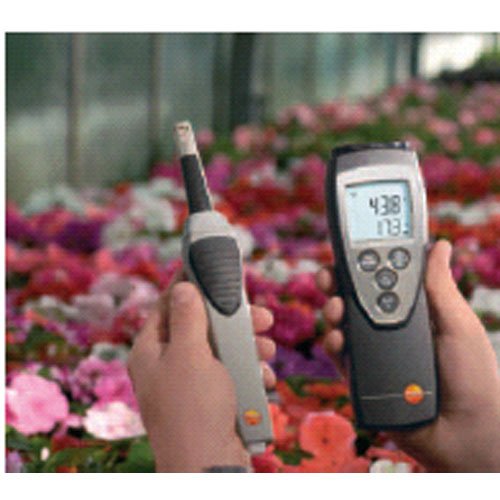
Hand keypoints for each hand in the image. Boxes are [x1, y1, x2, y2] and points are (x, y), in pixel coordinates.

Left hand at [128, 280, 275, 471]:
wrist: (209, 465)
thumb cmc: (194, 408)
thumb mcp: (190, 355)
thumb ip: (187, 317)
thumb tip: (182, 287)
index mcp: (151, 350)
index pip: (167, 304)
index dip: (188, 284)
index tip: (207, 267)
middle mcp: (167, 363)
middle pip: (201, 325)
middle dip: (233, 320)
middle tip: (260, 315)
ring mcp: (189, 382)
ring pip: (221, 349)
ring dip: (248, 346)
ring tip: (268, 349)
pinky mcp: (210, 397)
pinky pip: (230, 373)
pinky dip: (249, 372)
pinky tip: (264, 377)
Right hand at [317, 240, 499, 471]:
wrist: (466, 435)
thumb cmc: (474, 379)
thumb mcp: (459, 325)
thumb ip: (440, 286)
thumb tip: (440, 244)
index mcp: (412, 310)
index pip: (382, 277)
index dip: (364, 261)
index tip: (350, 247)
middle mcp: (388, 327)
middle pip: (354, 297)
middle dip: (337, 281)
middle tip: (329, 274)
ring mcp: (373, 350)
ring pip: (341, 322)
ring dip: (331, 309)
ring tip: (335, 307)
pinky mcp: (360, 374)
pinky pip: (339, 354)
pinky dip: (333, 342)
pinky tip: (339, 338)